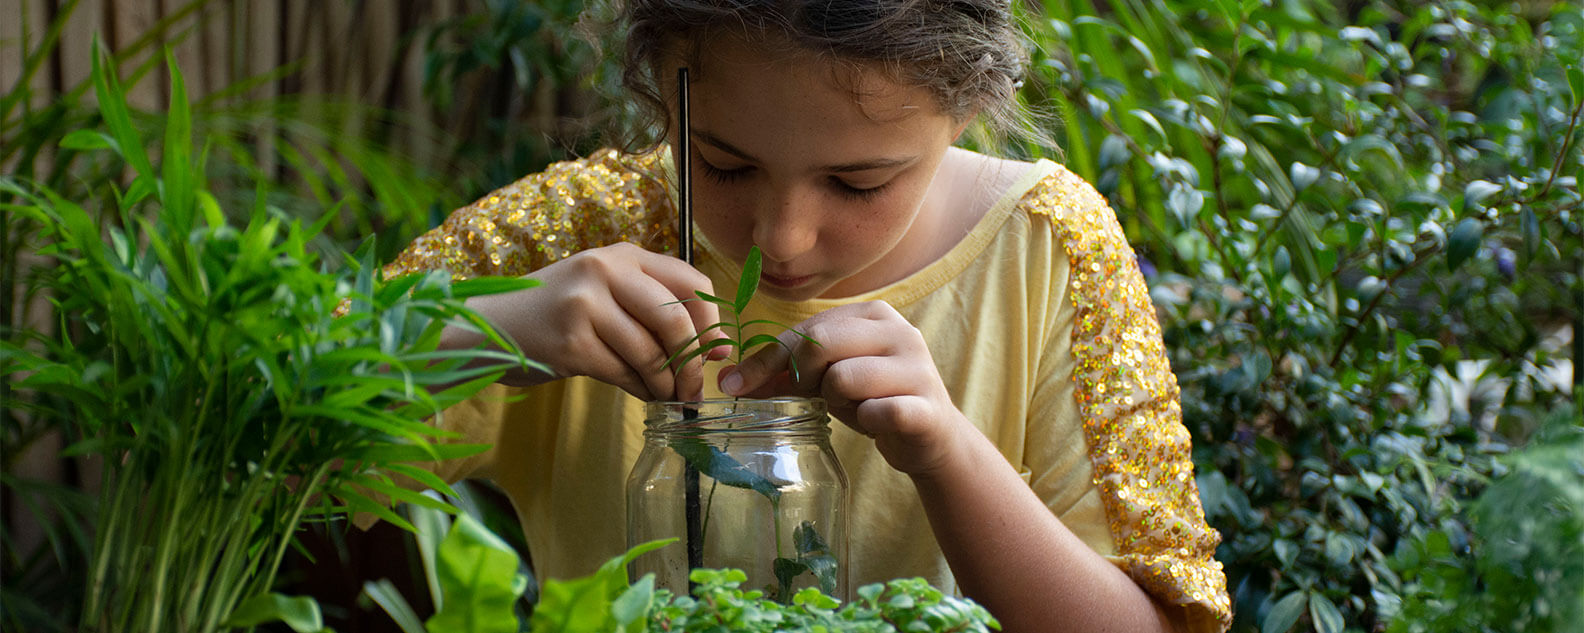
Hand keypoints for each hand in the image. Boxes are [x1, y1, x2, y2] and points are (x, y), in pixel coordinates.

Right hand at [449, 242, 726, 400]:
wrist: (490, 328)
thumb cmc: (559, 314)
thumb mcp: (607, 294)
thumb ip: (657, 309)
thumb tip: (720, 349)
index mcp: (623, 255)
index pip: (691, 281)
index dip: (713, 322)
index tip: (719, 354)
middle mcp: (605, 271)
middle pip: (676, 319)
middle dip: (693, 363)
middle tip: (694, 390)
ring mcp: (585, 304)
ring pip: (650, 352)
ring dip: (665, 384)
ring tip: (665, 396)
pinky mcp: (570, 341)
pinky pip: (624, 374)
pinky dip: (640, 391)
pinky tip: (640, 394)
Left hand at [717, 301, 967, 474]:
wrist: (930, 436)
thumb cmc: (872, 398)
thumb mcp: (827, 379)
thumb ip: (784, 374)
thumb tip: (729, 380)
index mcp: (873, 315)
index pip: (806, 330)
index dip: (766, 359)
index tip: (732, 385)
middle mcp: (899, 332)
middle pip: (822, 343)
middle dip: (805, 376)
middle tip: (817, 396)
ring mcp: (917, 368)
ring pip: (844, 378)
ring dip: (838, 401)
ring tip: (854, 408)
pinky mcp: (927, 407)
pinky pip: (879, 411)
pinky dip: (866, 422)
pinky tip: (875, 423)